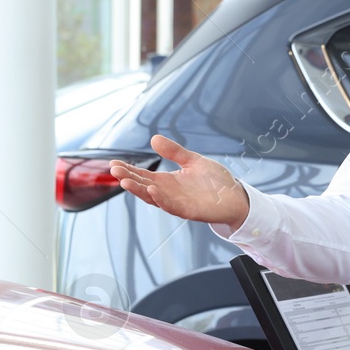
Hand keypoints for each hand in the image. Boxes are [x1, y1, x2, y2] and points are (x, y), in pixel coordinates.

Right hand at [109, 135, 250, 229]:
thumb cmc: (215, 181)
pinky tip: (152, 190)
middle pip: (143, 186)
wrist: (235, 197)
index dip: (128, 170)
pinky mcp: (188, 211)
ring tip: (124, 181)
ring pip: (152, 197)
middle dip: (128, 178)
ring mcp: (177, 202)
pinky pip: (171, 206)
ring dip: (138, 190)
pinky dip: (160, 199)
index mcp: (167, 181)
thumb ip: (175, 152)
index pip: (143, 175)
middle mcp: (168, 192)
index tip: (113, 163)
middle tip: (113, 170)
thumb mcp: (193, 161)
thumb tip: (154, 139)